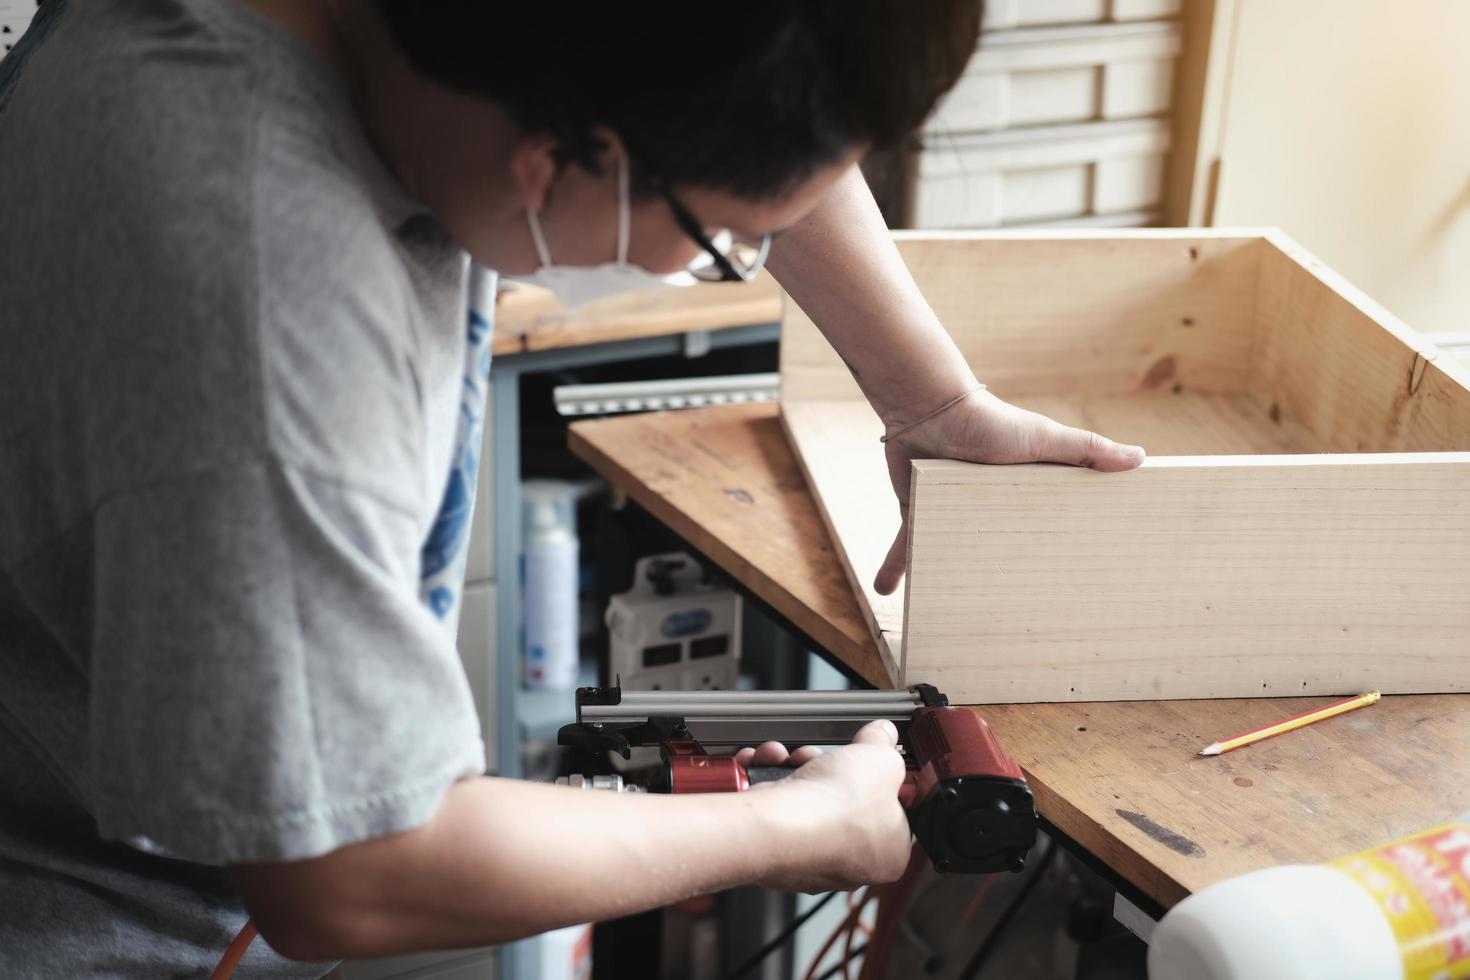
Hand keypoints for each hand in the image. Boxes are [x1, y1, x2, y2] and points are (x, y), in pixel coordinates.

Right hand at [735, 719, 910, 891]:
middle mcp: (850, 861)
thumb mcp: (883, 760)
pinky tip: (768, 765)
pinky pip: (776, 806)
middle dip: (829, 767)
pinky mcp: (776, 846)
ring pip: (806, 798)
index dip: (879, 779)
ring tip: (792, 758)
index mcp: (889, 852)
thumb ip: (885, 744)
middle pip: (844, 799)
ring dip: (794, 766)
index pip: (892, 812)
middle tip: (828, 757)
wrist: (779, 825)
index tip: (870, 758)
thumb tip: (883, 733)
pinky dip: (768, 780)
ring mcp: (810, 856)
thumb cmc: (839, 809)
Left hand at [876, 389, 1144, 594]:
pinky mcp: (918, 511)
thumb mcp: (1043, 439)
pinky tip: (888, 590)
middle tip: (1016, 616)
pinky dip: (898, 566)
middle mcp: (986, 507)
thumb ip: (1087, 450)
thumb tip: (1140, 459)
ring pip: (953, 554)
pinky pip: (908, 546)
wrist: (927, 406)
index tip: (1069, 585)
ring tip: (954, 617)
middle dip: (1005, 579)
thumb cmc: (989, 420)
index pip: (1044, 529)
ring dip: (952, 581)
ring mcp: (950, 512)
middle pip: (998, 549)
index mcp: (1021, 493)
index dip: (1055, 554)